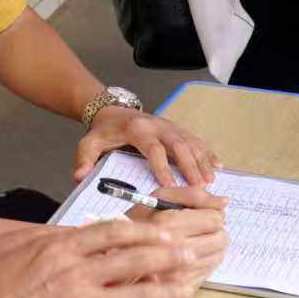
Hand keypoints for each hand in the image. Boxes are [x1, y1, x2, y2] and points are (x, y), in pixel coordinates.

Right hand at [0, 219, 194, 297]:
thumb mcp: (5, 253)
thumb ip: (39, 241)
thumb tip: (63, 236)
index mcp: (59, 247)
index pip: (112, 232)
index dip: (143, 231)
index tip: (160, 233)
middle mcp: (78, 271)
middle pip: (135, 257)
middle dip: (167, 255)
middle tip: (187, 254)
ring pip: (139, 293)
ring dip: (168, 290)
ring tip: (187, 288)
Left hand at [75, 107, 217, 186]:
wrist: (112, 111)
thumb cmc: (103, 132)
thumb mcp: (89, 143)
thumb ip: (84, 159)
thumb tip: (80, 176)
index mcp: (137, 129)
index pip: (152, 148)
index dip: (161, 166)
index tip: (170, 186)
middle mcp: (157, 125)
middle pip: (178, 144)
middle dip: (190, 166)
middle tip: (199, 187)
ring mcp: (170, 126)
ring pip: (190, 141)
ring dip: (202, 160)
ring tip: (211, 181)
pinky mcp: (177, 128)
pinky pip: (196, 139)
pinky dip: (207, 152)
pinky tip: (218, 166)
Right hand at [125, 185, 228, 288]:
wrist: (112, 259)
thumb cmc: (136, 224)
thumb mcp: (158, 198)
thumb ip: (193, 195)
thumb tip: (225, 202)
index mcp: (169, 223)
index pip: (215, 219)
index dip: (210, 214)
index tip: (200, 216)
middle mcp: (176, 249)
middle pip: (221, 239)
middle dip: (215, 232)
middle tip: (199, 231)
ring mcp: (179, 273)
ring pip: (219, 256)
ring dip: (211, 248)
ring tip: (192, 244)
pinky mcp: (181, 288)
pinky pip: (209, 273)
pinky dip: (203, 264)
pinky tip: (187, 259)